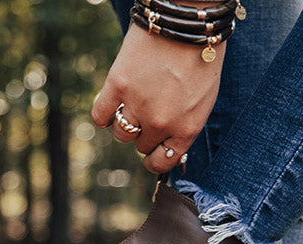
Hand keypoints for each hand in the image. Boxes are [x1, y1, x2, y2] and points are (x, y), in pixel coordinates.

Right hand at [91, 23, 225, 173]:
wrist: (187, 21)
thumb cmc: (200, 60)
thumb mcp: (203, 103)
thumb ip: (185, 129)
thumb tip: (169, 155)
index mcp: (185, 130)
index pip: (160, 162)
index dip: (155, 157)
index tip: (152, 150)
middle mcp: (161, 123)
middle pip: (140, 145)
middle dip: (144, 132)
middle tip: (149, 111)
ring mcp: (138, 105)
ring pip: (122, 134)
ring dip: (125, 123)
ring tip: (132, 104)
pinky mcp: (118, 85)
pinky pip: (100, 115)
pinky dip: (102, 115)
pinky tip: (110, 106)